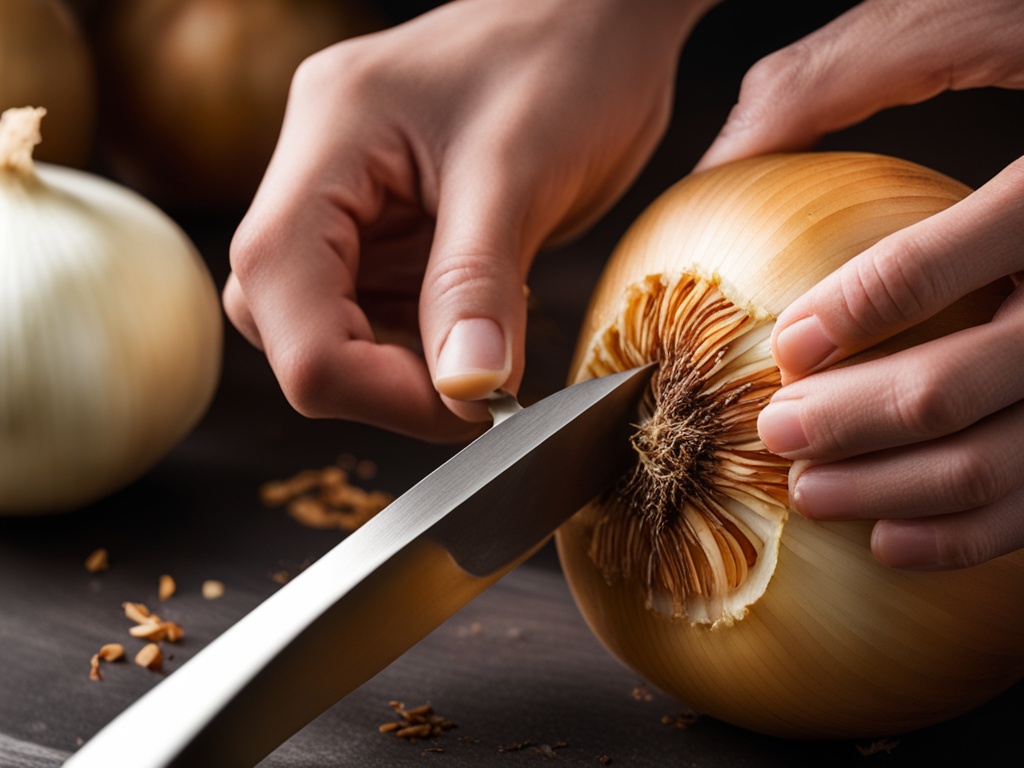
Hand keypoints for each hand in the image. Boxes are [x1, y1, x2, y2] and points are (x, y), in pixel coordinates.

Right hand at [224, 0, 710, 440]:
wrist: (602, 18)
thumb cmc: (567, 58)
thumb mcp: (520, 171)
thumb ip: (476, 286)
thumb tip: (462, 395)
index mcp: (327, 137)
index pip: (277, 288)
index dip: (356, 375)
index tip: (458, 407)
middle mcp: (319, 172)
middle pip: (284, 316)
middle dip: (373, 378)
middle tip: (473, 395)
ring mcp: (351, 203)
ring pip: (325, 324)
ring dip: (398, 367)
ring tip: (484, 358)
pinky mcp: (389, 228)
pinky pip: (377, 311)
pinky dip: (422, 346)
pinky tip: (479, 331)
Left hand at [694, 0, 1023, 568]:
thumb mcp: (959, 25)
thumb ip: (834, 83)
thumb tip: (717, 161)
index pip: (942, 262)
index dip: (853, 315)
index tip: (784, 348)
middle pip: (963, 384)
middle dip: (852, 423)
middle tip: (776, 434)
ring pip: (1010, 457)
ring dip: (900, 492)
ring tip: (814, 494)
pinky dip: (975, 531)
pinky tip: (895, 540)